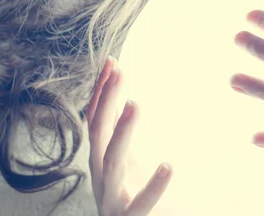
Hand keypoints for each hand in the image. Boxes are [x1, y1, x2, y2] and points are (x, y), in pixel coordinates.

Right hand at [86, 56, 172, 214]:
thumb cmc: (130, 197)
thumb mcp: (124, 160)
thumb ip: (119, 130)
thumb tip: (120, 93)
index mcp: (100, 160)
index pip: (95, 118)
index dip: (101, 90)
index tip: (112, 61)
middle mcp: (100, 177)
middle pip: (98, 133)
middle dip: (107, 100)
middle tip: (120, 72)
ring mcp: (112, 200)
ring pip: (112, 163)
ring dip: (122, 132)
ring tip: (135, 105)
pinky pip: (140, 205)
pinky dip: (153, 186)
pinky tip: (169, 166)